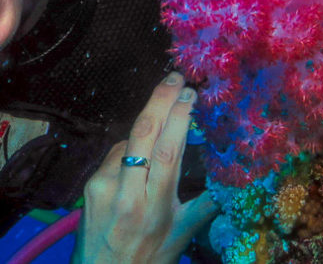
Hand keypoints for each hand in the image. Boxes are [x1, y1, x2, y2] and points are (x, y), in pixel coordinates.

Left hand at [72, 72, 217, 263]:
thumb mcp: (181, 237)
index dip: (178, 117)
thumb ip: (205, 206)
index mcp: (154, 208)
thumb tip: (233, 180)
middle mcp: (126, 194)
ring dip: (147, 122)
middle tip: (175, 77)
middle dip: (159, 100)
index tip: (190, 93)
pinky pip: (115, 155)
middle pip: (143, 134)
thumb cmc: (147, 260)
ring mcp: (103, 187)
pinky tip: (142, 150)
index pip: (167, 152)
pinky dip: (131, 147)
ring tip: (165, 106)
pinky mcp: (89, 184)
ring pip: (128, 142)